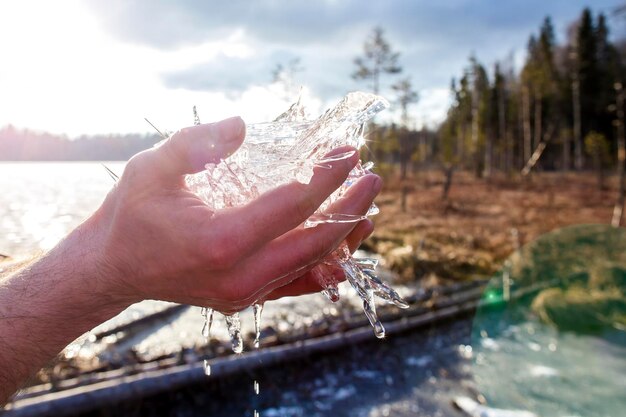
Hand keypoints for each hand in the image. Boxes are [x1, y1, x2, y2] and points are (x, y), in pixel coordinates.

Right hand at [94, 116, 381, 312]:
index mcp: (219, 241)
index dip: (327, 176)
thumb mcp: (151, 167)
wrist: (116, 267)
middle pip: (316, 241)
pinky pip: (299, 284)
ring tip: (369, 206)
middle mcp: (239, 276)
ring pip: (313, 266)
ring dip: (345, 235)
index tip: (349, 152)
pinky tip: (345, 244)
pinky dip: (327, 262)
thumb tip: (244, 125)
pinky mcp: (247, 299)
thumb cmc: (133, 213)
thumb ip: (197, 143)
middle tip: (372, 176)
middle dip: (350, 206)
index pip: (293, 205)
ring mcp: (245, 294)